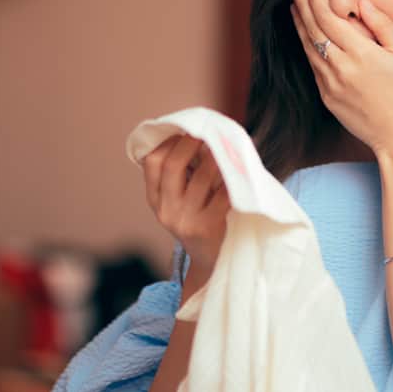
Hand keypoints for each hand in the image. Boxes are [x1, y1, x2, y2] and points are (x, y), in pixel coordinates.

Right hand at [141, 134, 230, 273]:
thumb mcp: (182, 200)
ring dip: (217, 156)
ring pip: (202, 176)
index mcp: (156, 200)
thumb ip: (183, 173)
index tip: (185, 130)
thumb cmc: (201, 220)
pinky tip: (240, 168)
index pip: (152, 162)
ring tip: (227, 146)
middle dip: (191, 143)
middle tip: (207, 132)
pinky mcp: (207, 229)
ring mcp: (186, 221)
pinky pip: (223, 195)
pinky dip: (233, 179)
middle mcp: (166, 210)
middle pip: (173, 165)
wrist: (212, 262)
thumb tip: (199, 133)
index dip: (168, 141)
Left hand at [289, 0, 392, 155]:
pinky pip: (314, 67)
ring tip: (295, 9)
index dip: (316, 1)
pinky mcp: (327, 97)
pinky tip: (307, 38)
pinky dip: (308, 49)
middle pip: (313, 31)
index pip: (328, 19)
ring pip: (308, 49)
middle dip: (302, 7)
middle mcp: (341, 68)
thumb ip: (382, 25)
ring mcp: (330, 84)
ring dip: (300, 27)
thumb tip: (362, 3)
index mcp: (361, 53)